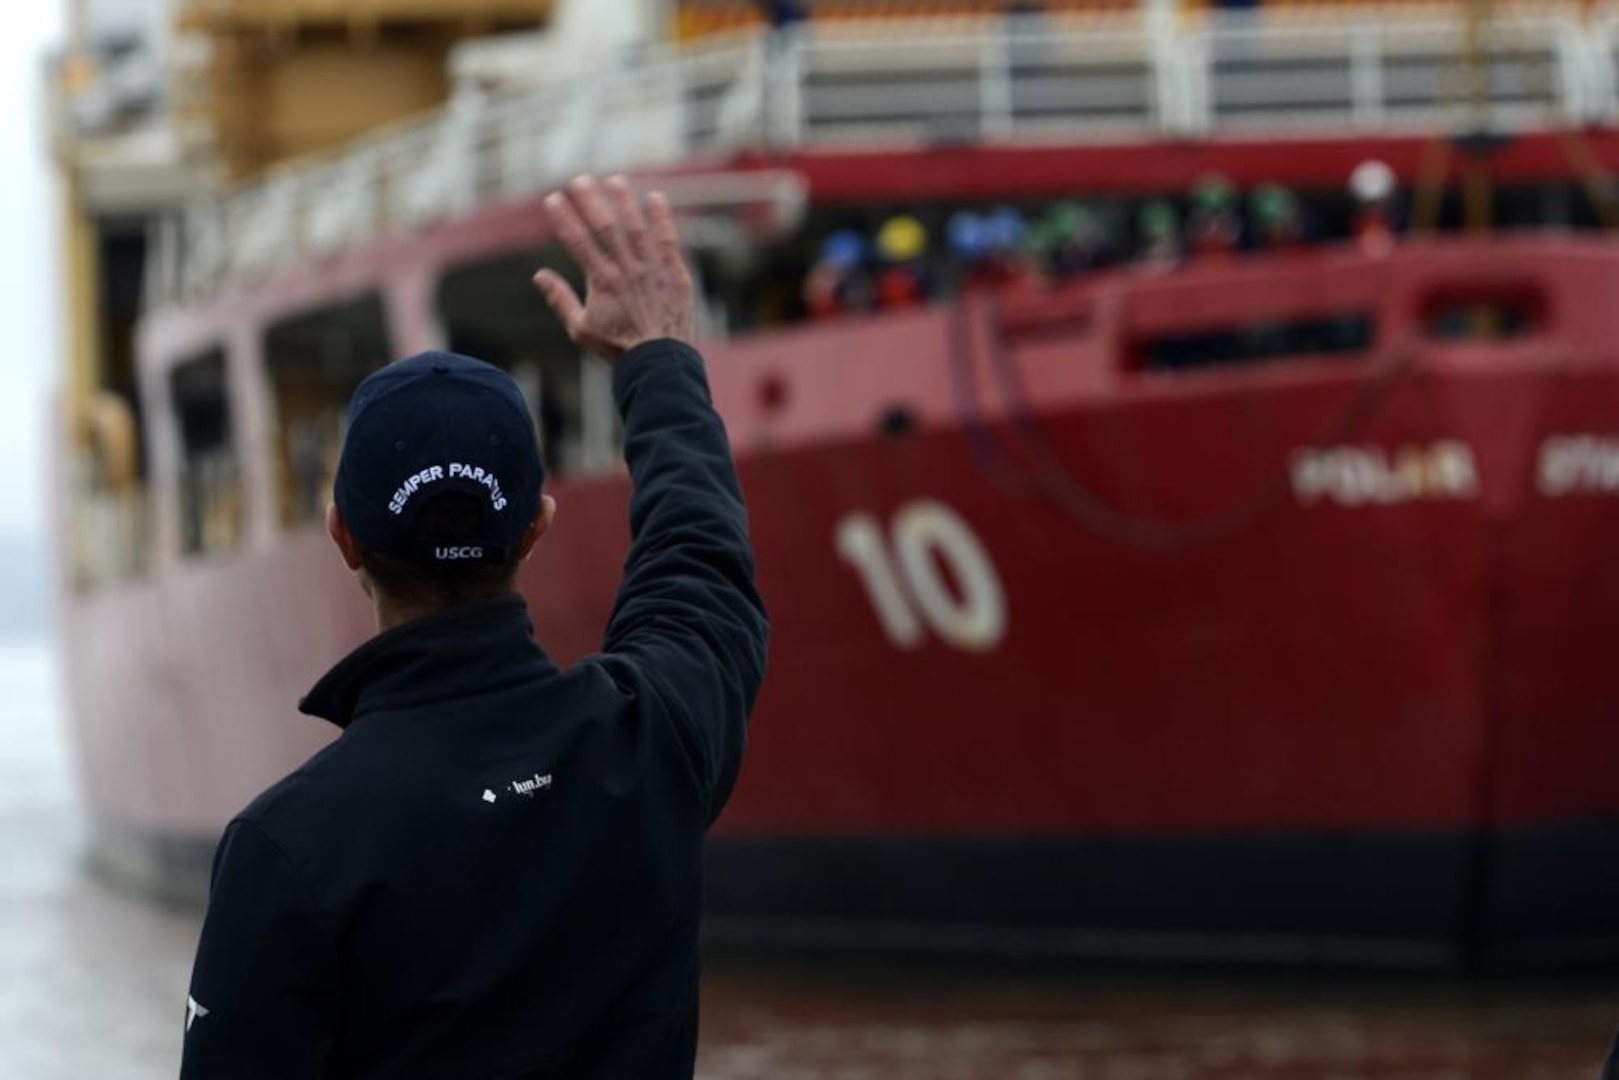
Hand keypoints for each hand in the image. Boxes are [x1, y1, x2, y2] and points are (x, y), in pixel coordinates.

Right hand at [534, 175, 695, 362]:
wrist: (659, 362)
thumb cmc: (618, 347)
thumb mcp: (581, 329)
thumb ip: (560, 299)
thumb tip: (539, 276)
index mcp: (602, 282)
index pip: (578, 243)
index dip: (564, 219)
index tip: (551, 199)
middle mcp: (627, 270)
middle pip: (606, 228)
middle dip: (591, 202)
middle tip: (578, 180)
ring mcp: (653, 270)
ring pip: (637, 229)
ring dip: (625, 202)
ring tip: (614, 180)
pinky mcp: (675, 274)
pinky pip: (668, 241)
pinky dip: (662, 219)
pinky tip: (655, 197)